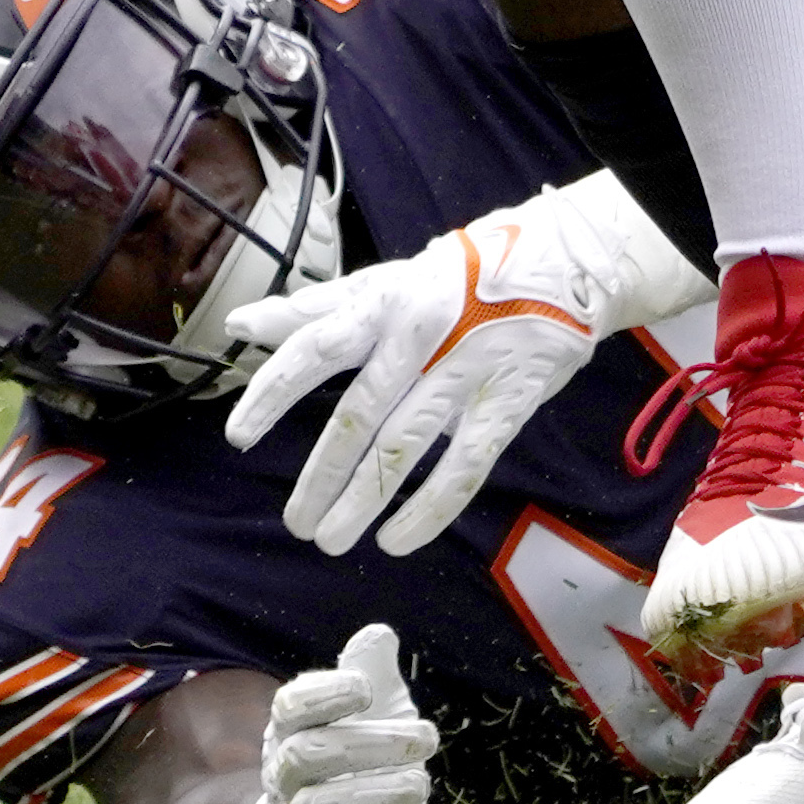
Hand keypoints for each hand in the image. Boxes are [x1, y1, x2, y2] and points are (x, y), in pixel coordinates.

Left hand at [225, 171, 704, 557]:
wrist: (564, 263)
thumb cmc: (459, 277)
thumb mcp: (387, 283)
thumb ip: (314, 309)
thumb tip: (239, 323)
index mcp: (385, 303)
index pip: (316, 349)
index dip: (273, 395)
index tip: (239, 438)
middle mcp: (422, 335)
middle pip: (358, 416)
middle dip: (321, 476)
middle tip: (298, 522)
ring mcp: (467, 369)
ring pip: (404, 448)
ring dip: (363, 501)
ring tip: (331, 539)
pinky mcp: (507, 402)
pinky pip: (463, 467)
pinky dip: (428, 510)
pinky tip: (397, 540)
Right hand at [235, 623, 437, 803]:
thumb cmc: (355, 771)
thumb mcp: (370, 719)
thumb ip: (370, 676)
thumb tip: (378, 633)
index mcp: (293, 738)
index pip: (289, 709)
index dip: (324, 694)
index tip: (367, 689)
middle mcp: (286, 787)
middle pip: (305, 756)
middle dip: (369, 743)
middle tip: (427, 737)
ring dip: (377, 792)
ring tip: (421, 782)